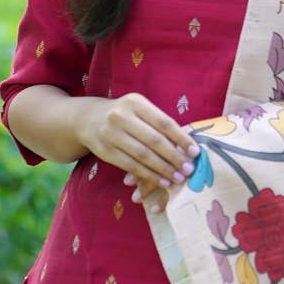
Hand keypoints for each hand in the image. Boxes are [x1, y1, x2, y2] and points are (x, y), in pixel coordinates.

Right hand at [80, 94, 198, 214]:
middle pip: (154, 140)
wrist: (87, 119)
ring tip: (178, 178)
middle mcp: (121, 116)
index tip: (195, 152)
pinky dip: (148, 175)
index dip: (182, 139)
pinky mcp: (105, 151)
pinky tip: (161, 181)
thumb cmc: (123, 115)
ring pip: (143, 155)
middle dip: (174, 157)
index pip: (164, 122)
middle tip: (189, 170)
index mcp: (135, 102)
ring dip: (163, 169)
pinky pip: (131, 166)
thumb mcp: (139, 109)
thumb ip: (158, 123)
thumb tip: (186, 145)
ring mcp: (111, 134)